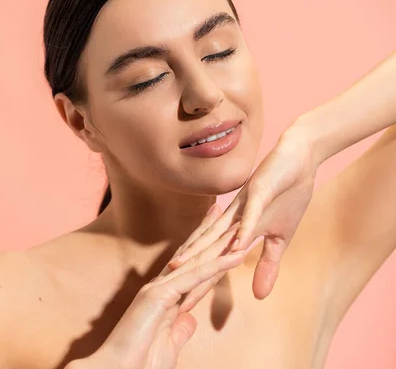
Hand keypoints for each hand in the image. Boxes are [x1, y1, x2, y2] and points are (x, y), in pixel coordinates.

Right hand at [76, 209, 245, 368]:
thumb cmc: (140, 363)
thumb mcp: (168, 344)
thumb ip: (179, 330)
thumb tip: (189, 320)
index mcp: (164, 297)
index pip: (191, 268)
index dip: (208, 250)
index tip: (220, 232)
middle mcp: (160, 286)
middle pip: (193, 255)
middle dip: (211, 232)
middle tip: (226, 209)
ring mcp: (159, 289)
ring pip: (197, 261)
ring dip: (221, 243)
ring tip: (241, 223)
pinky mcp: (160, 296)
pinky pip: (196, 278)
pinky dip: (218, 266)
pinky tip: (237, 255)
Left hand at [168, 128, 318, 299]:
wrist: (297, 157)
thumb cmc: (286, 195)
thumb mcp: (280, 239)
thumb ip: (266, 264)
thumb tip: (259, 295)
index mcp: (234, 231)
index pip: (211, 263)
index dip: (196, 284)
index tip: (179, 307)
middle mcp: (231, 220)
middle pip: (205, 251)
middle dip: (187, 273)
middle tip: (166, 295)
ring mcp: (243, 206)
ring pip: (218, 233)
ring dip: (201, 251)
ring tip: (180, 268)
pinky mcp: (258, 192)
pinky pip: (249, 214)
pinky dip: (243, 230)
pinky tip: (235, 245)